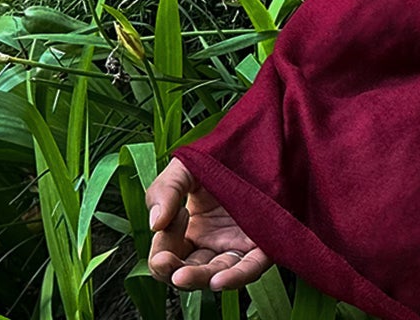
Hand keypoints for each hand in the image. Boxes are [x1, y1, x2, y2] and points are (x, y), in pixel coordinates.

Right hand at [145, 156, 273, 291]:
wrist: (259, 138)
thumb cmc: (219, 156)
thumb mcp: (184, 169)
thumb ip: (164, 192)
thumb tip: (154, 223)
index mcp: (190, 230)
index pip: (167, 253)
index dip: (161, 246)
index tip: (170, 218)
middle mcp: (213, 242)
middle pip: (189, 271)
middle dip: (173, 270)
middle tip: (164, 262)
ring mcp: (238, 244)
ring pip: (217, 273)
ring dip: (199, 279)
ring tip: (182, 276)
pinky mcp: (265, 242)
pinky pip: (251, 267)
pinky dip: (236, 277)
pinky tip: (219, 281)